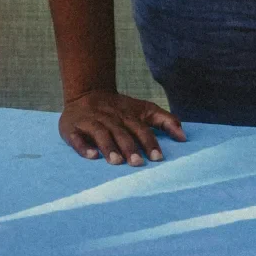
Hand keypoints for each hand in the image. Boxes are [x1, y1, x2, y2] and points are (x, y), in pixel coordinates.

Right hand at [58, 90, 185, 166]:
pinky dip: (83, 146)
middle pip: (121, 133)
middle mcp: (110, 118)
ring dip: (109, 147)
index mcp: (127, 116)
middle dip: (129, 148)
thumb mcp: (144, 109)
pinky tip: (91, 156)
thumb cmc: (119, 107)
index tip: (158, 158)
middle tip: (137, 164)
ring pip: (100, 134)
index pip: (140, 129)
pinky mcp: (72, 127)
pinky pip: (76, 137)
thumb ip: (165, 120)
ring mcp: (90, 122)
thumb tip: (184, 137)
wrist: (86, 91)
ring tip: (116, 162)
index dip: (149, 142)